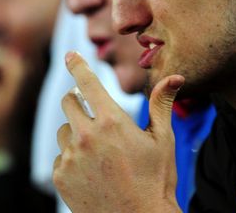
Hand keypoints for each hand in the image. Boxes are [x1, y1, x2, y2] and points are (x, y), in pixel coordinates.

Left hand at [53, 51, 183, 212]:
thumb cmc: (156, 180)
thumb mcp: (163, 140)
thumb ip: (162, 104)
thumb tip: (175, 77)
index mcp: (111, 121)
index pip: (87, 82)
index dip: (77, 65)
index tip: (69, 55)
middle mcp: (86, 135)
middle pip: (68, 102)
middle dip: (78, 102)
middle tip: (92, 114)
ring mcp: (71, 157)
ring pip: (64, 131)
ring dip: (77, 135)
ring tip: (100, 154)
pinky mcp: (61, 176)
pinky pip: (61, 157)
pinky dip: (72, 160)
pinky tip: (92, 172)